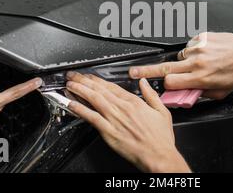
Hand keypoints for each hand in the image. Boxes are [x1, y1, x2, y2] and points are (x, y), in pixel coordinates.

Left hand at [66, 72, 190, 172]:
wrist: (159, 156)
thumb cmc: (160, 138)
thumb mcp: (162, 111)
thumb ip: (150, 94)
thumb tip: (143, 82)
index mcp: (134, 102)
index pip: (112, 86)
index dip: (98, 80)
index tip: (90, 76)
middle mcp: (123, 108)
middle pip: (100, 90)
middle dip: (84, 81)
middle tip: (73, 76)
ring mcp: (115, 120)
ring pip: (94, 100)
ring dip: (80, 91)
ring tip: (70, 85)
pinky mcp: (109, 132)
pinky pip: (92, 118)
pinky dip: (81, 110)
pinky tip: (72, 105)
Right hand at [129, 0, 232, 99]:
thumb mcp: (220, 92)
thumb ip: (199, 94)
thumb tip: (182, 95)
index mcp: (200, 77)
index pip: (170, 82)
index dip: (167, 86)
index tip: (162, 86)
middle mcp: (197, 62)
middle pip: (164, 67)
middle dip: (146, 70)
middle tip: (132, 71)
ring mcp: (198, 47)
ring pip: (180, 56)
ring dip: (185, 61)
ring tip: (203, 62)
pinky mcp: (201, 36)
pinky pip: (190, 45)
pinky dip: (194, 50)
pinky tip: (207, 53)